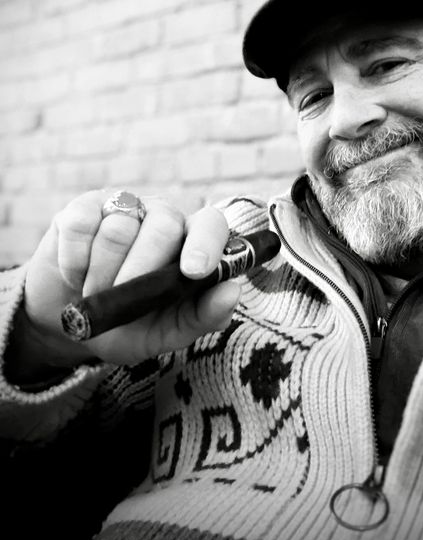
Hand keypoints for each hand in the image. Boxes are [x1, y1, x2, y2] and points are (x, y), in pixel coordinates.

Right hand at [10, 190, 240, 374]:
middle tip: (119, 296)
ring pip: (118, 229)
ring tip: (96, 292)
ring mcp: (124, 207)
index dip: (205, 243)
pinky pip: (81, 226)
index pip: (211, 224)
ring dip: (101, 273)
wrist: (74, 322)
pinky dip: (74, 262)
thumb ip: (203, 316)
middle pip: (163, 226)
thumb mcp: (167, 332)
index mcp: (191, 242)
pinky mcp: (84, 208)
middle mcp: (162, 217)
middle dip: (139, 271)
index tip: (194, 271)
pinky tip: (76, 275)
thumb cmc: (130, 324)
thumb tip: (231, 292)